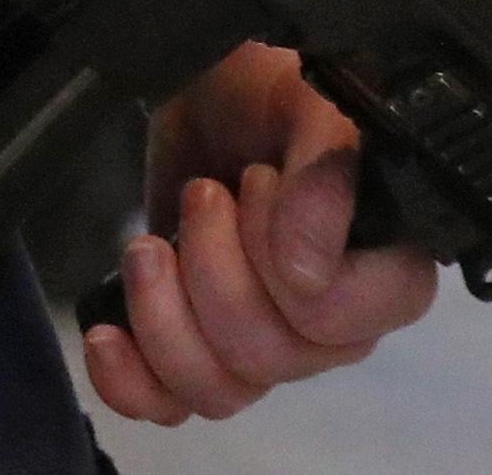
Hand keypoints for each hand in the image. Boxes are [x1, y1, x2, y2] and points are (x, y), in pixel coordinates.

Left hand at [85, 43, 441, 426]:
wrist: (207, 85)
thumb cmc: (273, 87)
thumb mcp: (312, 99)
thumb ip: (327, 172)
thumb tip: (306, 271)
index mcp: (383, 267)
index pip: (343, 324)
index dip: (284, 266)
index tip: (259, 186)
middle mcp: (334, 322)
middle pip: (269, 358)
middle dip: (214, 269)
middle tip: (206, 194)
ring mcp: (269, 343)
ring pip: (221, 391)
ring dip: (166, 314)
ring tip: (152, 245)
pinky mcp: (202, 347)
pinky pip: (173, 407)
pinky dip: (131, 380)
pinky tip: (109, 332)